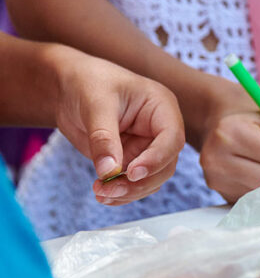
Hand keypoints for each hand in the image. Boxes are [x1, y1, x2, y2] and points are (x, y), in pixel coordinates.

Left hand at [51, 49, 184, 204]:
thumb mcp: (96, 105)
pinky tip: (103, 194)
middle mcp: (160, 130)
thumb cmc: (89, 83)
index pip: (172, 139)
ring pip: (152, 179)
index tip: (131, 173)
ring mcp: (146, 147)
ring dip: (129, 192)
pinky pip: (133, 183)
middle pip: (165, 165)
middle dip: (139, 182)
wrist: (69, 87)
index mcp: (162, 108)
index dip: (156, 159)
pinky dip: (120, 193)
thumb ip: (104, 139)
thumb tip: (109, 171)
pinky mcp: (130, 159)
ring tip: (101, 193)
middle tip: (110, 189)